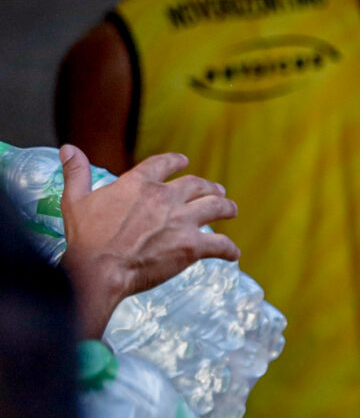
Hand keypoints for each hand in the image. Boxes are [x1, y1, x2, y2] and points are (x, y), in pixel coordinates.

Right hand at [58, 147, 239, 337]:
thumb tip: (68, 148)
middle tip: (216, 190)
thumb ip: (77, 172)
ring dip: (227, 207)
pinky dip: (229, 249)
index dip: (175, 161)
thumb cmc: (86, 237)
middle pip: (196, 185)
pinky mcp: (192, 246)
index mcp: (138, 184)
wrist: (98, 268)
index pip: (163, 164)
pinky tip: (233, 254)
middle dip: (208, 186)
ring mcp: (181, 221)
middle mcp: (165, 198)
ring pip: (216, 207)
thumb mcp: (75, 199)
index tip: (184, 160)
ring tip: (231, 209)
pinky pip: (220, 245)